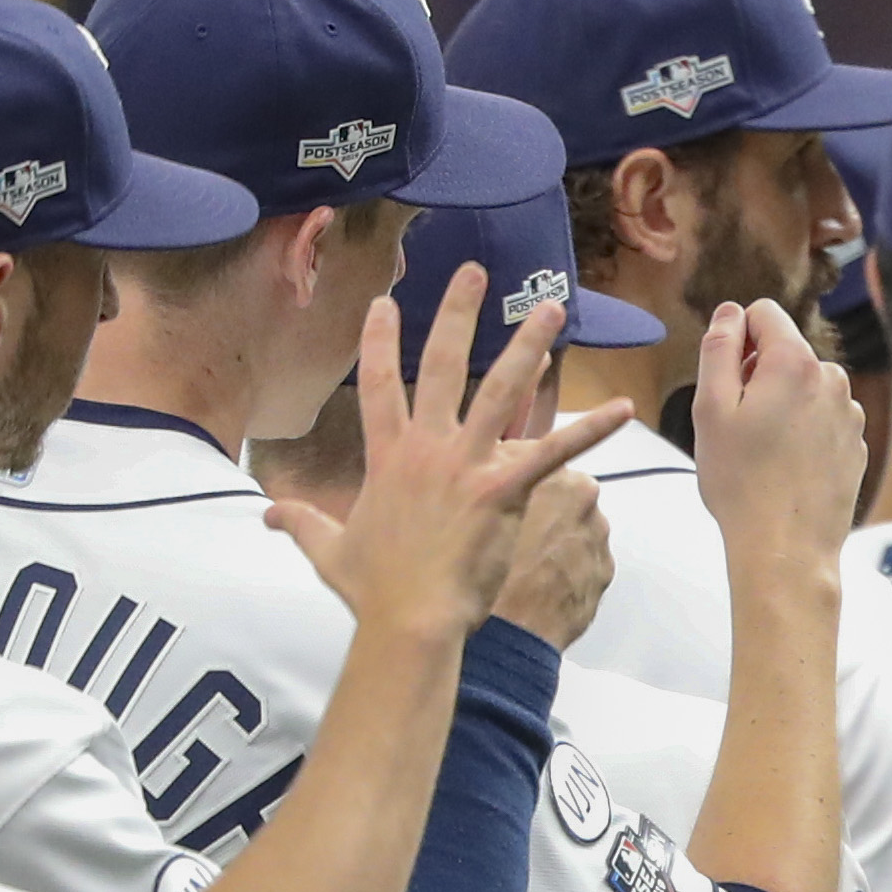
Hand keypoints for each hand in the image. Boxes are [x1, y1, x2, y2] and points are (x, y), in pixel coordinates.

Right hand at [265, 266, 631, 652]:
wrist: (408, 619)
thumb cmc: (373, 590)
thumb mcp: (327, 549)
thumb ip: (300, 523)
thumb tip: (269, 514)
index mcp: (386, 456)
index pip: (378, 384)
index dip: (378, 341)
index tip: (383, 304)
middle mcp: (425, 447)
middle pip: (440, 364)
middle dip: (458, 313)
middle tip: (475, 272)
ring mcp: (464, 463)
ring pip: (502, 389)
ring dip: (529, 345)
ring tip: (552, 308)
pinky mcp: (502, 489)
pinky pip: (554, 451)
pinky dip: (592, 430)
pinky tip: (623, 409)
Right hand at [489, 468, 613, 649]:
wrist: (508, 629)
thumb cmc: (483, 568)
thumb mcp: (480, 506)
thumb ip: (498, 482)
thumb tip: (496, 475)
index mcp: (554, 472)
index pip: (540, 458)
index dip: (519, 480)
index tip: (505, 497)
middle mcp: (585, 497)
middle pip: (563, 493)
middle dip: (545, 508)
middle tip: (515, 534)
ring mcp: (598, 535)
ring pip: (576, 527)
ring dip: (558, 539)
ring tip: (527, 563)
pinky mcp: (604, 569)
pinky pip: (586, 559)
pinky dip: (570, 566)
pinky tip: (543, 581)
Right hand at [687, 297, 863, 592]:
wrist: (786, 549)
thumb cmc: (741, 482)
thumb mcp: (711, 408)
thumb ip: (719, 348)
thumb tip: (730, 312)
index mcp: (796, 362)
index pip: (764, 313)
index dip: (738, 338)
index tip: (728, 380)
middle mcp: (832, 380)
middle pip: (786, 352)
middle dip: (760, 375)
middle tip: (740, 426)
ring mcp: (850, 414)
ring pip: (806, 388)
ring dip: (783, 405)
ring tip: (764, 452)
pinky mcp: (856, 445)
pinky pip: (823, 421)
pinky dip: (804, 433)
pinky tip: (788, 469)